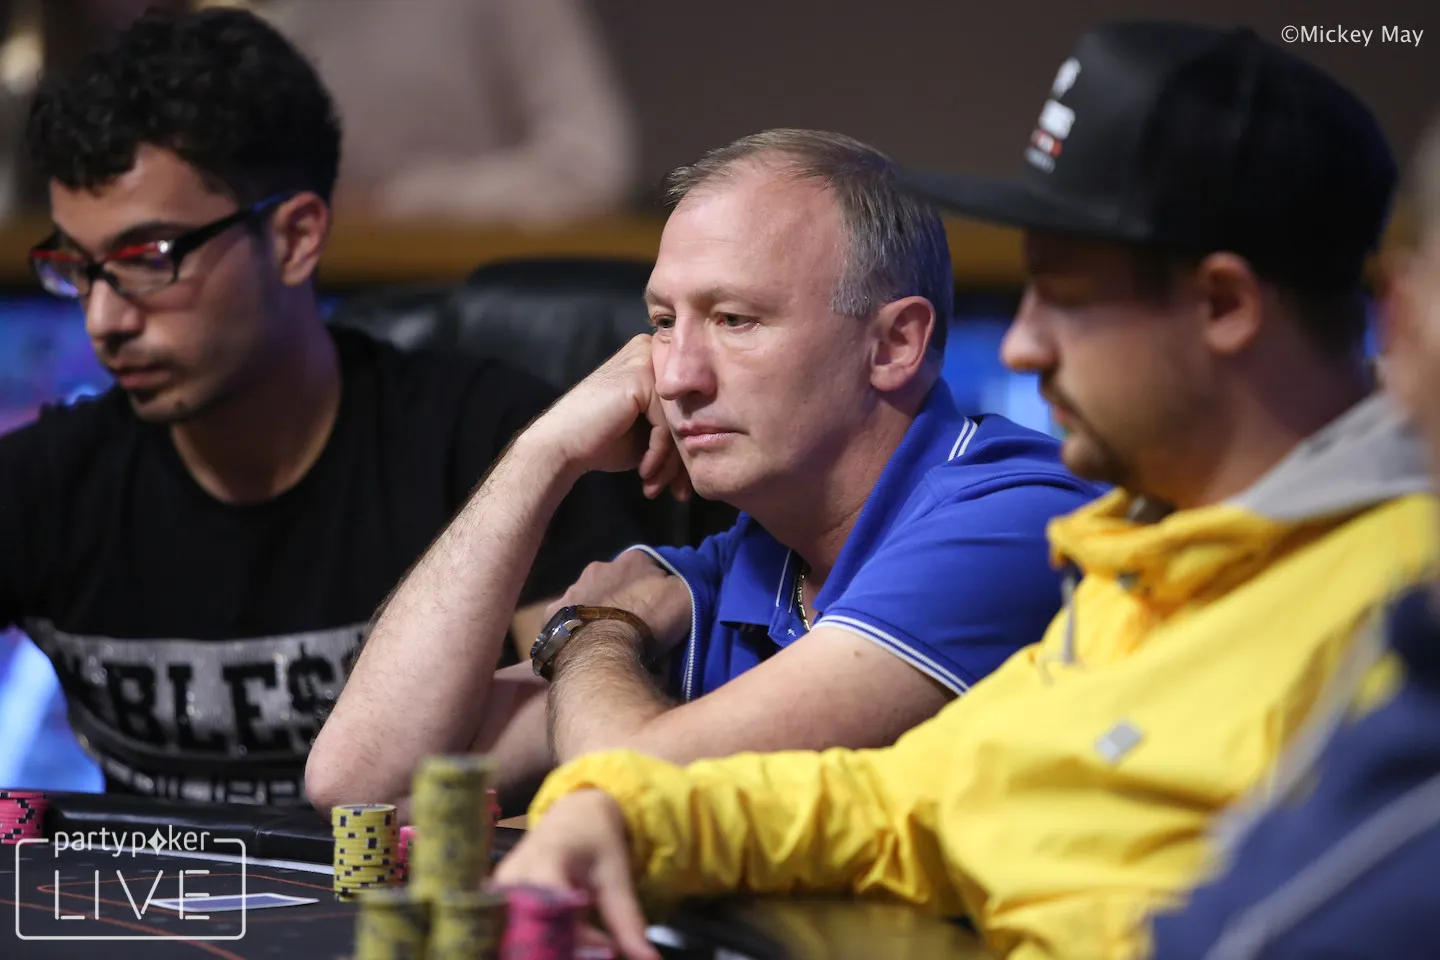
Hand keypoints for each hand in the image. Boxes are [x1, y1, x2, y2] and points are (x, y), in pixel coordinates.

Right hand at [493, 790, 658, 959]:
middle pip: (532, 929)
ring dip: (560, 947)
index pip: (548, 907)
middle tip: (603, 949)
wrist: (571, 816)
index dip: (572, 937)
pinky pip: (518, 932)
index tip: (603, 950)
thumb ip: (627, 921)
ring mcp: (499, 889)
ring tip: (596, 941)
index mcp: (546, 858)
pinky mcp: (494, 901)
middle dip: (567, 948)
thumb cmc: (594, 840)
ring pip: (525, 936)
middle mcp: (513, 875)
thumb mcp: (616, 876)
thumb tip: (649, 959)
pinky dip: (550, 941)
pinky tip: (576, 939)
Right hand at [528, 335, 690, 500]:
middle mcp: (653, 351)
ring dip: (670, 462)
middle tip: (677, 491)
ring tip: (656, 486)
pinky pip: (667, 425)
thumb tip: (711, 444)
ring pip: (680, 421)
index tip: (679, 482)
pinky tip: (644, 471)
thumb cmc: (600, 440)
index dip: (686, 446)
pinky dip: (658, 454)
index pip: (688, 403)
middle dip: (682, 458)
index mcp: (656, 358)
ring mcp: (646, 361)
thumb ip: (676, 426)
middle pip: (687, 410)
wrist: (560, 446)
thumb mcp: (648, 431)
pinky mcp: (641, 378)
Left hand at [546, 553, 691, 659]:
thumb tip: (682, 577)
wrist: (603, 647)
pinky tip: (582, 643)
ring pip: (589, 596)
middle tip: (635, 622)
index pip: (650, 565)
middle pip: (617, 580)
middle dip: (624, 595)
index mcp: (633, 559)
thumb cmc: (648, 620)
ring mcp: (572, 590)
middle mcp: (599, 567)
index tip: (661, 605)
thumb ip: (686, 581)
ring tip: (609, 636)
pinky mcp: (552, 615)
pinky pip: (565, 618)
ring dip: (598, 610)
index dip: (657, 584)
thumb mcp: (685, 597)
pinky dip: (574, 627)